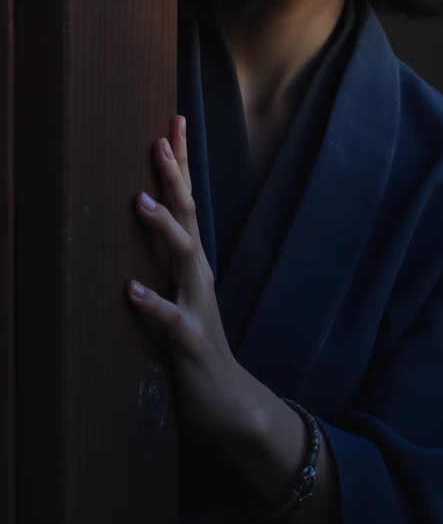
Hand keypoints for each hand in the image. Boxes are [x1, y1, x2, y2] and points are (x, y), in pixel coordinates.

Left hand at [127, 114, 244, 436]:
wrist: (229, 401)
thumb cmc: (197, 343)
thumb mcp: (180, 293)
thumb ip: (167, 259)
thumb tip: (145, 218)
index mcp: (194, 263)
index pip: (189, 202)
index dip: (182, 164)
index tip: (173, 122)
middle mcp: (198, 275)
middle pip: (190, 216)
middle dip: (176, 178)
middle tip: (161, 139)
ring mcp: (198, 306)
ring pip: (184, 259)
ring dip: (164, 228)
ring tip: (139, 201)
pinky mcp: (191, 341)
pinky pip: (171, 319)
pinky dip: (153, 303)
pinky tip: (131, 290)